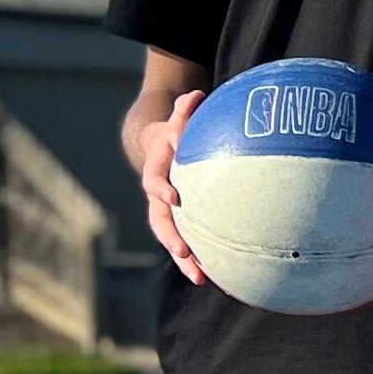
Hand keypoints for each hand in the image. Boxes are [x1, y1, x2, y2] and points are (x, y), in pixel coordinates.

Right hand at [135, 91, 208, 285]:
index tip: (174, 197)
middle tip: (183, 252)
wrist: (157, 149)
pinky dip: (199, 261)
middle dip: (171, 238)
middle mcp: (158, 196)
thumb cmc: (174, 133)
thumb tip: (195, 93)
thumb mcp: (177, 121)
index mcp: (156, 171)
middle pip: (159, 221)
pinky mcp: (180, 222)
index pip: (153, 181)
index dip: (161, 189)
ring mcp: (167, 212)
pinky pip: (188, 244)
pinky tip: (218, 280)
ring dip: (185, 260)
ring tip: (202, 279)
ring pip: (172, 239)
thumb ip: (184, 110)